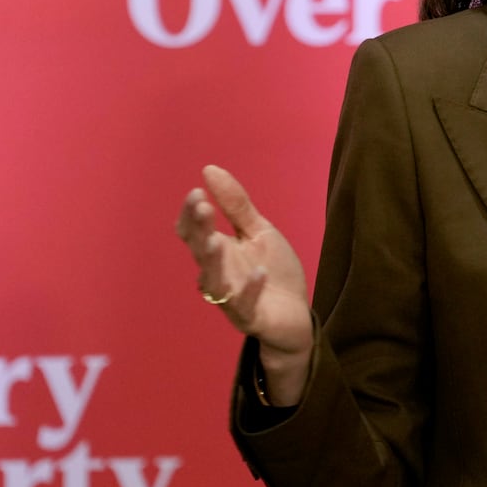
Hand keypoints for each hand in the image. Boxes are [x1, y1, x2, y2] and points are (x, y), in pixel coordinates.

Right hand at [174, 165, 312, 402]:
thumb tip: (209, 169)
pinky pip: (244, 305)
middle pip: (200, 251)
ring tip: (216, 240)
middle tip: (203, 208)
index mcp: (218, 250)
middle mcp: (217, 273)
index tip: (197, 192)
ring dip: (213, 261)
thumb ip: (236, 205)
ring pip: (213, 281)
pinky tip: (259, 273)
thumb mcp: (259, 231)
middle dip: (200, 231)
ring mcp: (230, 297)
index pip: (192, 231)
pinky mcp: (249, 317)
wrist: (295, 313)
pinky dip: (250, 290)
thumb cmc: (273, 270)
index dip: (191, 214)